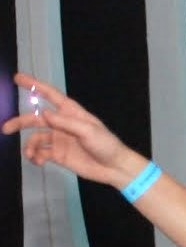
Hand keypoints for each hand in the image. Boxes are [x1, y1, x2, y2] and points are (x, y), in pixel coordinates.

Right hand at [1, 73, 144, 187]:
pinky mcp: (59, 155)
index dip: (33, 85)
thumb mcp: (88, 131)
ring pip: (36, 138)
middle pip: (35, 119)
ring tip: (30, 154)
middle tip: (6, 128)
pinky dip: (36, 156)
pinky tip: (37, 161)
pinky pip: (41, 153)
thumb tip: (43, 114)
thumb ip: (65, 123)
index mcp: (70, 112)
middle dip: (20, 122)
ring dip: (30, 145)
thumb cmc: (106, 145)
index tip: (16, 78)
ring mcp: (59, 139)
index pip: (49, 95)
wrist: (115, 168)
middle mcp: (62, 124)